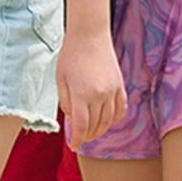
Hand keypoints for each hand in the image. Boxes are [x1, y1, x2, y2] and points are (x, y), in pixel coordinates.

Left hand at [58, 33, 125, 149]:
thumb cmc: (71, 54)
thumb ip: (65, 101)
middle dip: (87, 136)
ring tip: (92, 133)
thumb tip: (71, 117)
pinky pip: (121, 108)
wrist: (90, 34)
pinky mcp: (120, 85)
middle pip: (96, 126)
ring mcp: (112, 90)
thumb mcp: (60, 78)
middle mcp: (99, 95)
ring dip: (101, 130)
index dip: (78, 139)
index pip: (81, 126)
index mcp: (81, 95)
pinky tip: (108, 121)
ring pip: (109, 120)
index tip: (74, 146)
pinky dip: (115, 119)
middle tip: (81, 139)